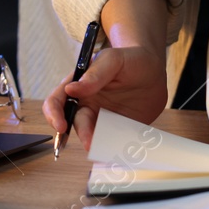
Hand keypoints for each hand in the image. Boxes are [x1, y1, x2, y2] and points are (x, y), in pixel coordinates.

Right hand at [42, 44, 166, 153]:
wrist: (155, 71)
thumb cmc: (130, 59)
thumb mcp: (114, 59)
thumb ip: (95, 73)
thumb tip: (71, 88)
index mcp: (78, 86)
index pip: (56, 102)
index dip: (53, 115)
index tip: (61, 125)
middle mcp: (86, 104)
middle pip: (75, 123)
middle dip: (81, 134)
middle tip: (91, 143)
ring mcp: (101, 119)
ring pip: (92, 136)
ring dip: (98, 144)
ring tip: (109, 149)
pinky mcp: (117, 130)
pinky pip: (112, 142)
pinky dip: (114, 148)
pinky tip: (121, 149)